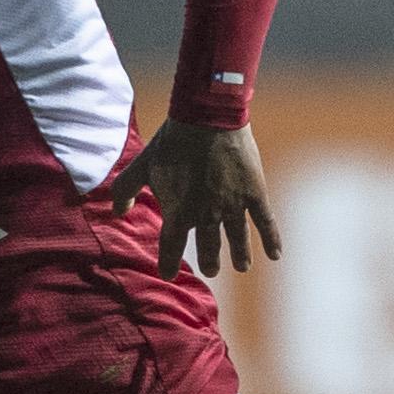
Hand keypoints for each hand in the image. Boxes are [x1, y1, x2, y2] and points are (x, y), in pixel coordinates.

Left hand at [101, 119, 283, 274]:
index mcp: (178, 212)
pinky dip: (271, 240)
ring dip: (239, 254)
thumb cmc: (172, 141)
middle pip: (208, 247)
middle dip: (210, 260)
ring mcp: (233, 205)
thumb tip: (117, 211)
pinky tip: (275, 256)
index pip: (171, 246)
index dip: (169, 263)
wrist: (207, 118)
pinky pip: (265, 221)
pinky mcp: (254, 192)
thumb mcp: (143, 164)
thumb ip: (125, 189)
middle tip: (212, 270)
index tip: (168, 275)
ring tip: (242, 267)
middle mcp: (206, 215)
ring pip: (237, 238)